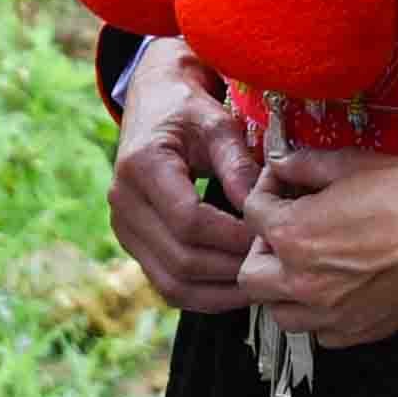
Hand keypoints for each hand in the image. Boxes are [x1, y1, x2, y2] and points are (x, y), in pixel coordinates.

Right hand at [110, 41, 261, 314]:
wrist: (153, 101)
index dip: (233, 236)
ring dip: (220, 292)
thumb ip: (237, 163)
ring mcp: (124, 227)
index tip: (271, 235)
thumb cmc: (188, 106)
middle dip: (232, 268)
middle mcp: (123, 202)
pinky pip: (168, 284)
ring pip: (172, 283)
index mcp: (141, 166)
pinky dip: (204, 295)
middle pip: (181, 259)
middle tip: (275, 265)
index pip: (188, 220)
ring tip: (260, 283)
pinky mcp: (134, 243)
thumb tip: (259, 208)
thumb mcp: (216, 122)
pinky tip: (237, 289)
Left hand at [239, 146, 397, 352]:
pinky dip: (318, 315)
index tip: (282, 184)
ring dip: (283, 290)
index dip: (264, 190)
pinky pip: (319, 333)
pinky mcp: (356, 331)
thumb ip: (304, 165)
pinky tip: (337, 291)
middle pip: (250, 277)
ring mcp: (328, 313)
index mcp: (292, 235)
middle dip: (260, 251)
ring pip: (279, 313)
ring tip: (307, 267)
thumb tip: (280, 161)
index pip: (251, 213)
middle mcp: (301, 281)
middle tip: (285, 233)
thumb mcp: (350, 165)